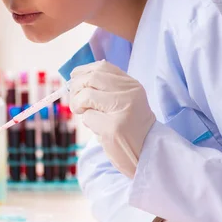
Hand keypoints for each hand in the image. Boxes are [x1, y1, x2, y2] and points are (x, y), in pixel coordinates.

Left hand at [69, 60, 155, 177]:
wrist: (147, 155)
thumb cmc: (129, 128)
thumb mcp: (124, 102)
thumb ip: (105, 89)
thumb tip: (75, 78)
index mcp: (132, 85)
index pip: (102, 67)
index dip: (83, 71)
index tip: (74, 80)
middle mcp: (130, 94)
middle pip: (91, 78)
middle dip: (75, 88)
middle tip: (77, 102)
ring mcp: (123, 110)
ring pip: (86, 95)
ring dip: (77, 105)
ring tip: (84, 113)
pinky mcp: (113, 128)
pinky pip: (88, 117)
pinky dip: (87, 122)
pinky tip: (98, 128)